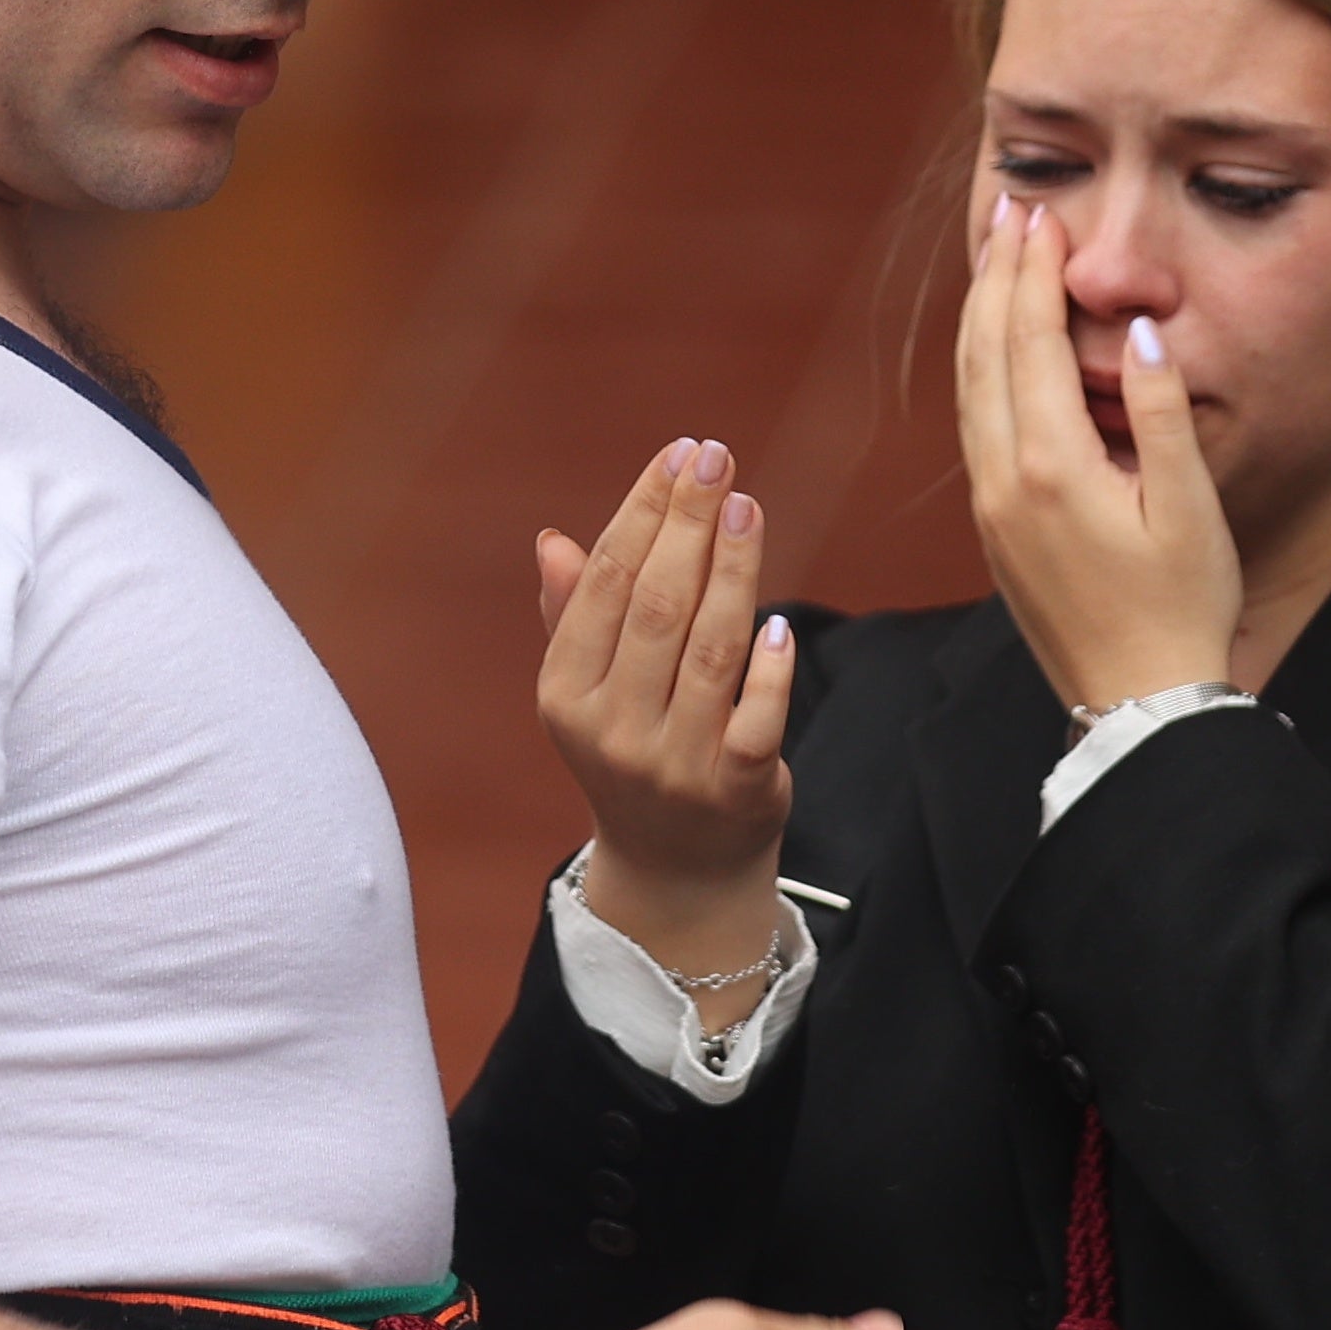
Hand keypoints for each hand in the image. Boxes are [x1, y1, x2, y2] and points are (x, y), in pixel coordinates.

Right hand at [531, 439, 795, 981]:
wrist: (677, 874)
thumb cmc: (635, 755)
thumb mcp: (590, 695)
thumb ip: (575, 617)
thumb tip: (553, 541)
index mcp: (566, 695)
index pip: (604, 584)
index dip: (643, 512)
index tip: (678, 455)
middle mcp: (611, 729)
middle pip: (655, 605)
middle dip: (688, 522)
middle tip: (717, 457)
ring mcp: (673, 763)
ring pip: (709, 649)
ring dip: (733, 569)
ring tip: (748, 506)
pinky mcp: (735, 791)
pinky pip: (756, 718)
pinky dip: (768, 670)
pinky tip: (777, 622)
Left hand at [957, 195, 1242, 710]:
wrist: (1138, 707)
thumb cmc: (1181, 612)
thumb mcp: (1190, 510)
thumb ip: (1160, 415)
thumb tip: (1140, 330)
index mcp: (1051, 468)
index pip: (1031, 343)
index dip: (1035, 274)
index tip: (1043, 217)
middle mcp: (1004, 481)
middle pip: (986, 354)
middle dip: (999, 277)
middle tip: (1014, 213)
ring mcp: (991, 506)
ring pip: (968, 388)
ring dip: (982, 318)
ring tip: (998, 261)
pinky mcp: (995, 528)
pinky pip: (974, 425)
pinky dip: (981, 368)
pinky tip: (996, 349)